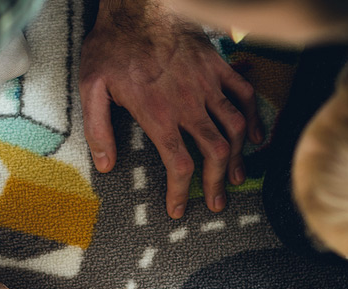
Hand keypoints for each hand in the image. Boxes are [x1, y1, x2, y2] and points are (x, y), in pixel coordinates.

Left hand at [79, 0, 262, 218]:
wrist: (140, 8)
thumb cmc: (113, 45)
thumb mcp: (91, 87)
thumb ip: (98, 129)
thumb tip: (106, 165)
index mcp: (159, 115)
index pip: (179, 165)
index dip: (182, 193)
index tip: (179, 209)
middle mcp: (189, 104)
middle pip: (214, 154)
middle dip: (217, 184)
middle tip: (218, 203)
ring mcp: (208, 85)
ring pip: (235, 129)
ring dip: (239, 157)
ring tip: (237, 177)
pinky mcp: (218, 68)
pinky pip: (244, 95)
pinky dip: (254, 118)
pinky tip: (256, 137)